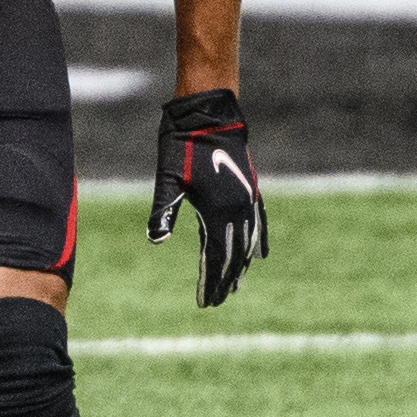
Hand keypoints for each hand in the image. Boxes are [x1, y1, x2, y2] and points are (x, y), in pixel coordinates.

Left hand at [150, 88, 267, 305]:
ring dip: (242, 266)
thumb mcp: (168, 179)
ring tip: (235, 286)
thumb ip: (163, 210)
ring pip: (248, 242)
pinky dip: (259, 241)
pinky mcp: (250, 189)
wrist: (209, 114)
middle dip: (225, 280)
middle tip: (216, 301)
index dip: (210, 281)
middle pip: (234, 255)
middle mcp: (237, 209)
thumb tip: (156, 240)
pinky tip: (260, 255)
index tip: (205, 302)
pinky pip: (259, 222)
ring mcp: (247, 199)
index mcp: (217, 211)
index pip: (216, 257)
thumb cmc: (182, 145)